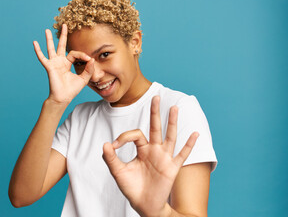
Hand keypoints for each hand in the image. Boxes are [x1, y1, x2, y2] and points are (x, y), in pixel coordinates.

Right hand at [33, 24, 94, 103]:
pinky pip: (42, 57)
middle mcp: (60, 62)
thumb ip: (88, 69)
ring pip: (51, 48)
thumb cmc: (72, 90)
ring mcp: (54, 63)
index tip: (89, 60)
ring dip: (49, 39)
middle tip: (65, 25)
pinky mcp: (49, 67)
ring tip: (47, 30)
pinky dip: (38, 50)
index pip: (75, 54)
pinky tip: (35, 43)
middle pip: (61, 45)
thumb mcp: (84, 78)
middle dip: (63, 35)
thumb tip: (92, 59)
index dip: (83, 55)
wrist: (63, 97)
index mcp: (67, 63)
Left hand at [102, 96, 198, 216]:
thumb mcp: (118, 172)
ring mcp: (164, 158)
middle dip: (155, 112)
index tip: (114, 146)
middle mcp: (154, 150)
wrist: (144, 204)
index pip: (136, 134)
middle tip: (156, 97)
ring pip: (169, 137)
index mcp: (142, 149)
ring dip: (172, 122)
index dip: (124, 137)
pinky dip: (189, 145)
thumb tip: (105, 144)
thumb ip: (111, 158)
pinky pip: (182, 155)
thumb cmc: (132, 188)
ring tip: (173, 107)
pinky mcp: (172, 168)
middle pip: (155, 127)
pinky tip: (195, 133)